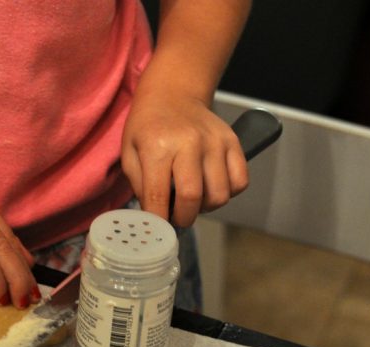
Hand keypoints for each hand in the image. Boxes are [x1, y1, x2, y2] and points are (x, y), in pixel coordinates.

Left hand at [121, 91, 247, 227]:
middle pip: (193, 198)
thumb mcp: (130, 153)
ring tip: (193, 200)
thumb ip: (140, 186)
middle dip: (183, 218)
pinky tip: (211, 188)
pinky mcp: (233, 142)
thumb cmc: (147, 127)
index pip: (159, 196)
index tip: (158, 229)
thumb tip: (154, 217)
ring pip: (220, 194)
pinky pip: (240, 182)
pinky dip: (227, 193)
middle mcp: (189, 143)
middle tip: (176, 218)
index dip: (159, 220)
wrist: (173, 94)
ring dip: (206, 207)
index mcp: (157, 146)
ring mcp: (215, 142)